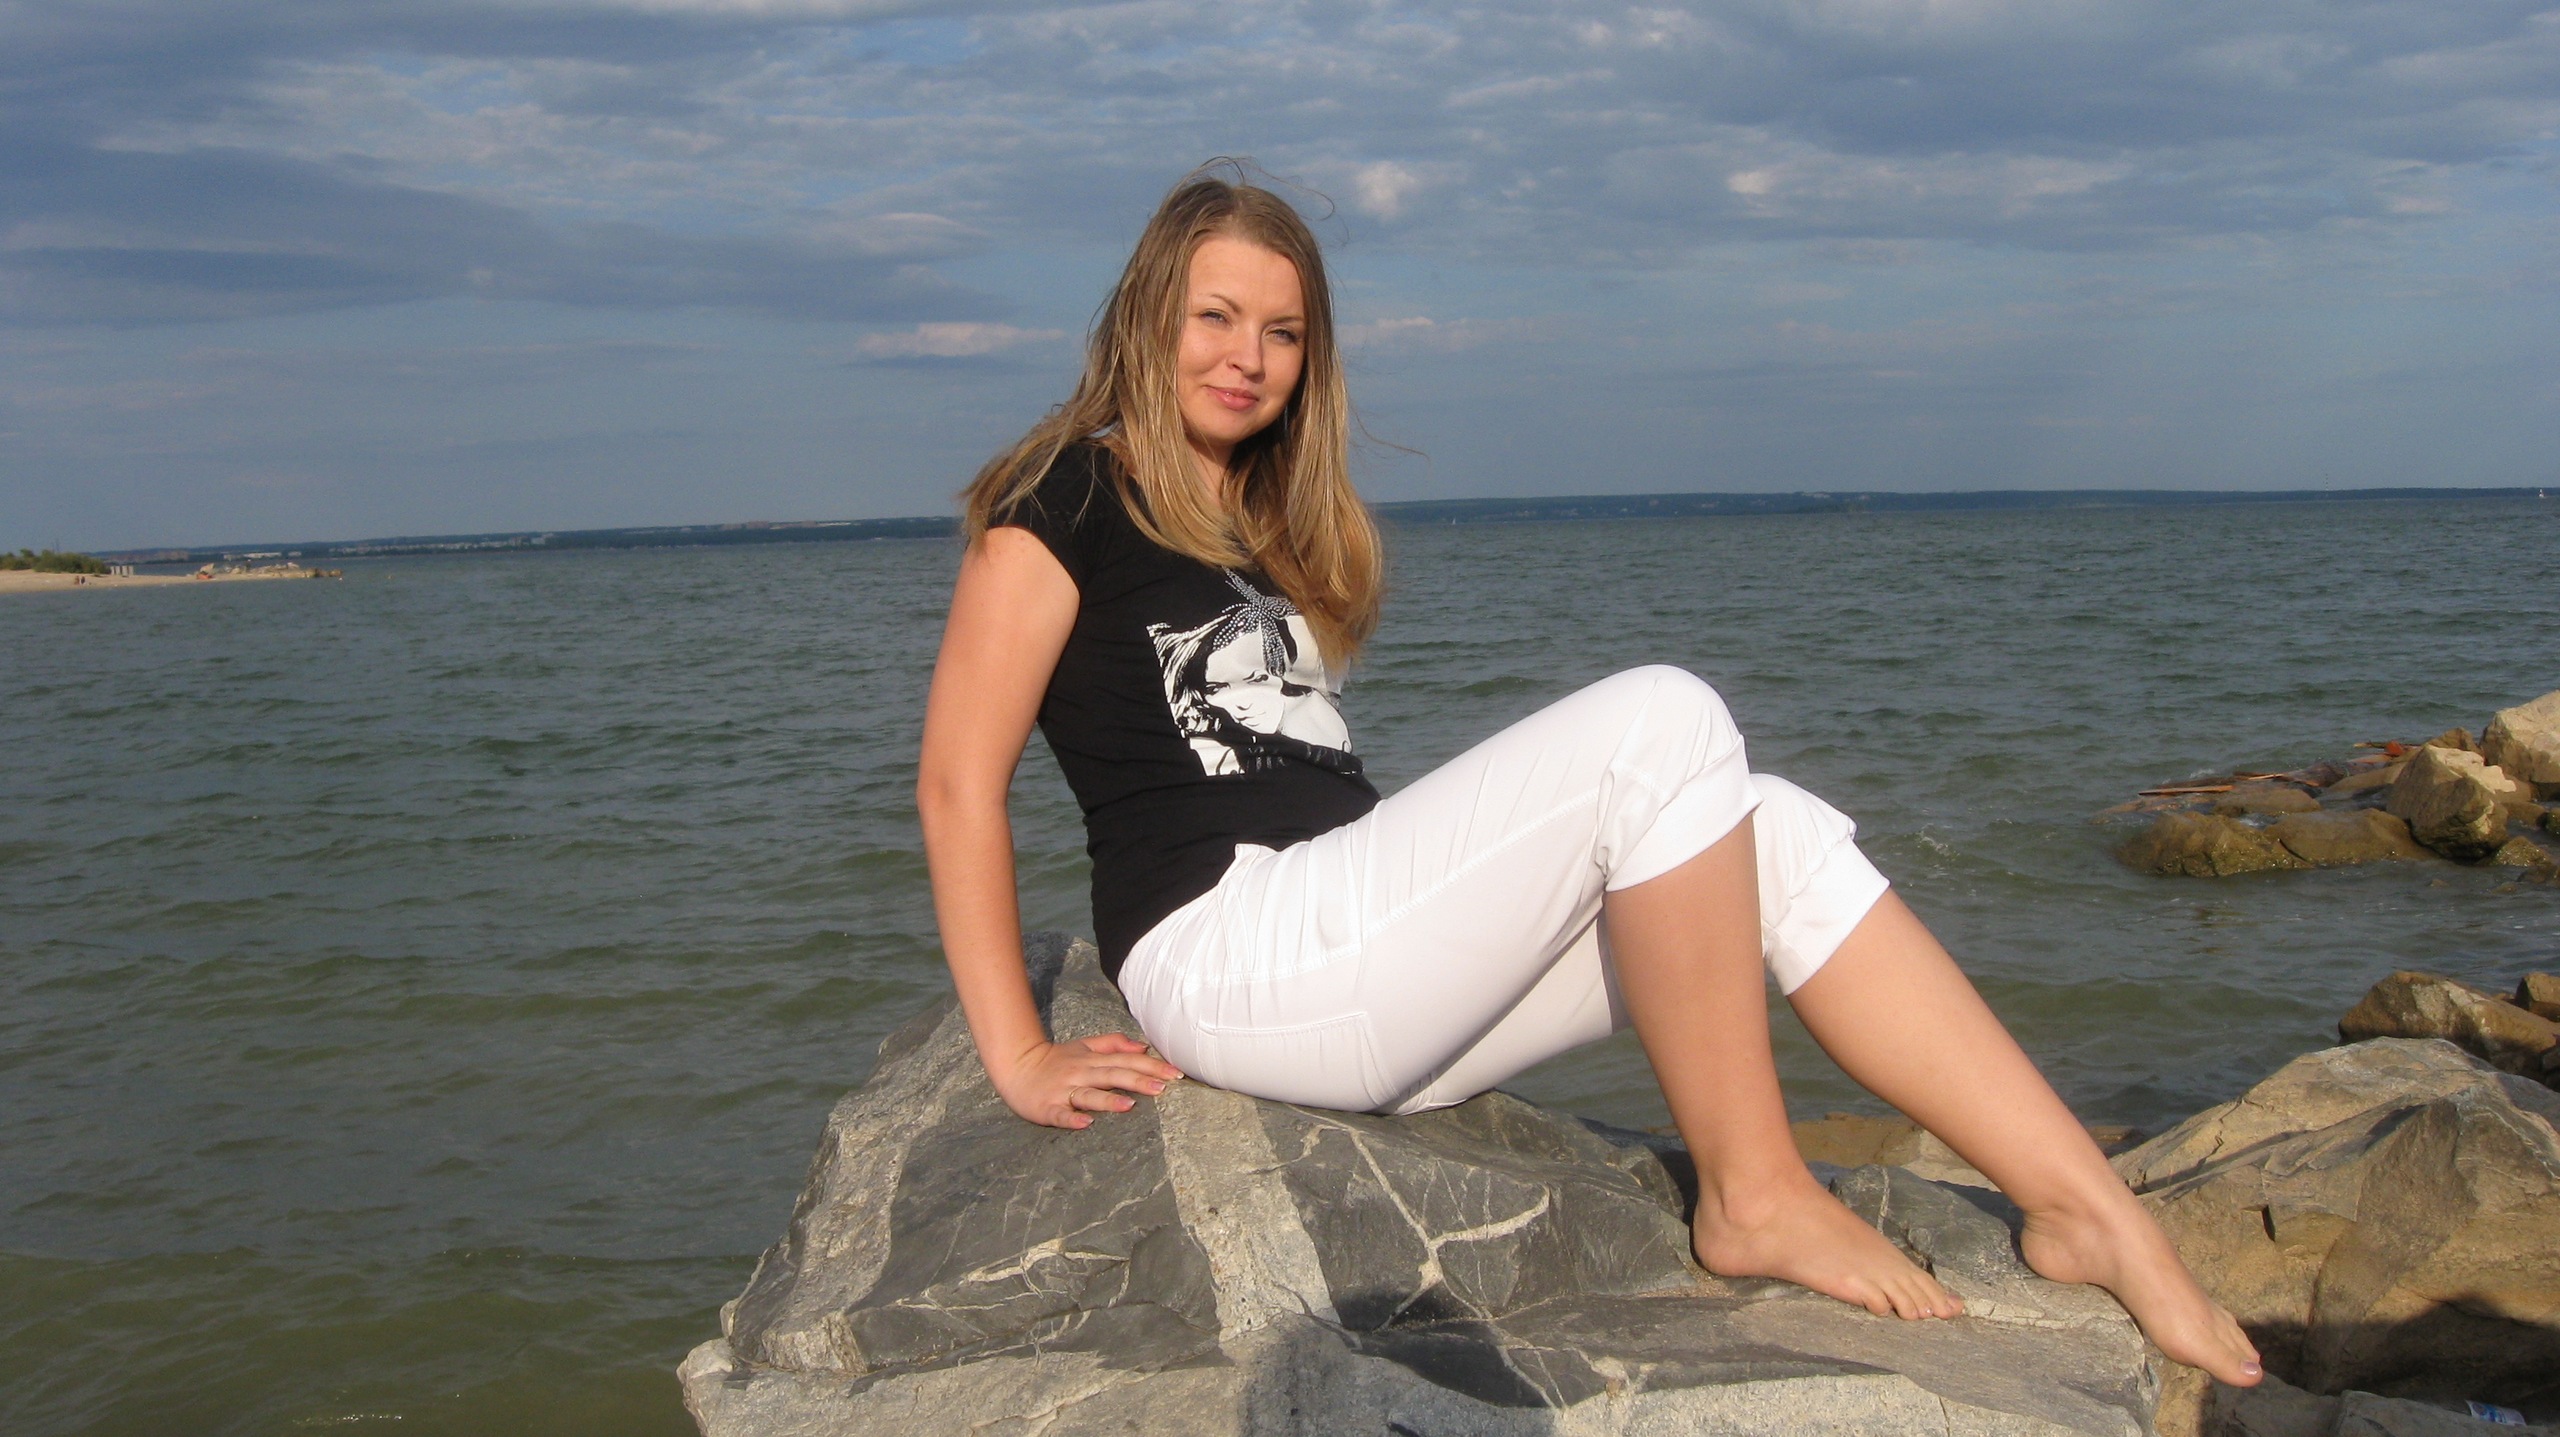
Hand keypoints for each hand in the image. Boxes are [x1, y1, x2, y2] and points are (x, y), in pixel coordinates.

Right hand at [990, 1033, 1185, 1128]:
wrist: (1015, 1067)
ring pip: (1088, 1094)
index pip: (1126, 1060)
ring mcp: (1064, 1091)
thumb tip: (1142, 1045)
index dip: (1151, 1065)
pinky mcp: (1048, 1108)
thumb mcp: (1084, 1046)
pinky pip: (1061, 1114)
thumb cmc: (1055, 1060)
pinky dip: (1072, 1119)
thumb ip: (1113, 1044)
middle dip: (1138, 1080)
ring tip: (1129, 1105)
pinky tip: (1085, 1123)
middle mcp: (1080, 1073)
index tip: (1175, 1073)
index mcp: (1092, 1060)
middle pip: (1112, 1075)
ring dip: (1108, 1100)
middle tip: (1163, 1088)